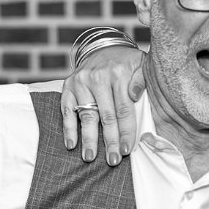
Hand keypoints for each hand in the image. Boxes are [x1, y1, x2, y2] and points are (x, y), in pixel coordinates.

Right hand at [59, 46, 145, 165]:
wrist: (105, 48)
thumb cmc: (127, 64)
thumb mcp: (142, 65)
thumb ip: (142, 79)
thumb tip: (135, 94)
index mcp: (118, 73)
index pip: (123, 109)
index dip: (126, 131)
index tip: (127, 150)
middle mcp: (97, 77)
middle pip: (106, 116)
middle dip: (109, 141)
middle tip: (113, 160)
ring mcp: (80, 82)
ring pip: (87, 116)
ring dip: (88, 139)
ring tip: (90, 157)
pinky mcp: (68, 86)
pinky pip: (66, 110)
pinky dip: (68, 128)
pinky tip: (71, 145)